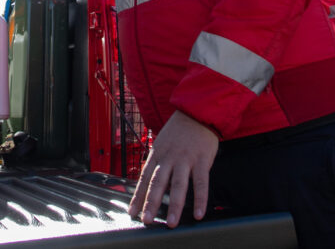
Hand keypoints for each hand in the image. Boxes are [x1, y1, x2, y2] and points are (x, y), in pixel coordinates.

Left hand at [128, 110, 218, 227]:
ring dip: (174, 205)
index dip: (138, 195)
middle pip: (158, 182)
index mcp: (157, 153)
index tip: (132, 212)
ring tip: (171, 222)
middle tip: (146, 220)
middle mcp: (169, 157)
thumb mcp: (162, 143)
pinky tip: (199, 213)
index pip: (144, 177)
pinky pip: (201, 182)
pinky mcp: (202, 159)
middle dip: (151, 202)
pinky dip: (200, 199)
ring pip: (178, 185)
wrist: (197, 112)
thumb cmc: (179, 130)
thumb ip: (158, 162)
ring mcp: (185, 158)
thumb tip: (153, 184)